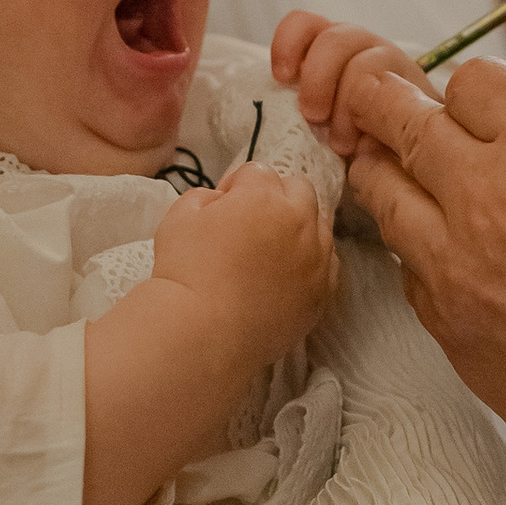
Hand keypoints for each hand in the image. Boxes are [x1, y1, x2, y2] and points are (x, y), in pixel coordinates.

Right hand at [151, 162, 336, 363]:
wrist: (203, 332)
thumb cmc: (184, 270)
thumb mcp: (179, 215)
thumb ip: (205, 195)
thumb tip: (222, 201)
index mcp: (264, 196)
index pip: (256, 172)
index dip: (236, 186)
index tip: (221, 207)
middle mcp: (299, 221)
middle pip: (299, 190)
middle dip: (276, 198)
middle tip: (250, 224)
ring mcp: (316, 258)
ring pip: (319, 226)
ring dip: (298, 228)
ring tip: (270, 252)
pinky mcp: (322, 292)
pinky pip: (326, 263)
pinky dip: (310, 261)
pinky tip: (286, 275)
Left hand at [271, 10, 420, 157]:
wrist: (394, 157)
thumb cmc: (343, 141)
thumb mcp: (312, 119)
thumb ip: (296, 106)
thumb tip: (268, 112)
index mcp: (326, 48)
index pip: (304, 24)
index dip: (288, 43)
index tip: (282, 78)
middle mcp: (358, 47)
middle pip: (333, 38)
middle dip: (318, 78)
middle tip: (313, 117)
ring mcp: (389, 63)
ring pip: (365, 64)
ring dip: (347, 103)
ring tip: (341, 142)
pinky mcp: (414, 87)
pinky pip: (393, 89)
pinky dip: (373, 116)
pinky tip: (366, 143)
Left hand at [332, 50, 505, 488]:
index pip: (472, 79)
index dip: (481, 90)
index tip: (488, 103)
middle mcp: (488, 190)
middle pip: (398, 119)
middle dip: (391, 105)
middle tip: (386, 102)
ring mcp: (456, 264)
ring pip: (381, 191)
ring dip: (393, 175)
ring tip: (409, 176)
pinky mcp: (447, 329)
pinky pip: (409, 270)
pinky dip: (419, 253)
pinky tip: (450, 259)